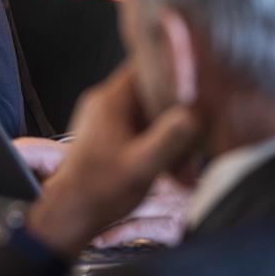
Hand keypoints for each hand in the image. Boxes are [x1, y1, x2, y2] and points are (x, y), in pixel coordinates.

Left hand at [25, 64, 200, 257]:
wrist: (71, 211)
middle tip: (203, 122)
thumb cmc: (100, 190)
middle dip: (177, 106)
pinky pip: (141, 127)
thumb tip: (192, 114)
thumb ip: (169, 139)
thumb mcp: (143, 166)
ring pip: (148, 111)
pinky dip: (160, 141)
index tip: (198, 74)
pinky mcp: (110, 133)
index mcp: (110, 101)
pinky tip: (176, 166)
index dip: (171, 66)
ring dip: (171, 129)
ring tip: (190, 154)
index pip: (142, 64)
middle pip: (149, 89)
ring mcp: (107, 117)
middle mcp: (105, 103)